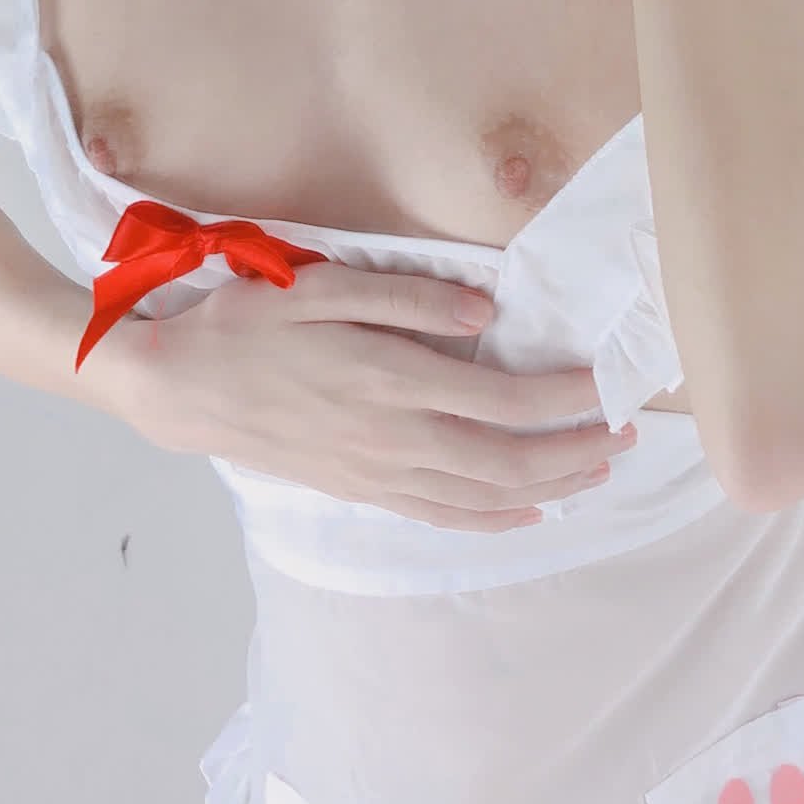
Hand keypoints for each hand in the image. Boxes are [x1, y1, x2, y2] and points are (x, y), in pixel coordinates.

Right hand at [95, 258, 639, 531]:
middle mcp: (393, 437)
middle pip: (508, 460)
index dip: (566, 398)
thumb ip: (408, 298)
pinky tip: (527, 512)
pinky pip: (441, 515)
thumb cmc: (246, 323)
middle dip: (576, 451)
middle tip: (626, 433)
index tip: (609, 384)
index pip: (504, 400)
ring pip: (483, 495)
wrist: (177, 386)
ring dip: (549, 486)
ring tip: (599, 470)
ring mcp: (376, 473)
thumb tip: (485, 315)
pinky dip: (492, 518)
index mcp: (390, 380)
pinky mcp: (360, 489)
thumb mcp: (320, 286)